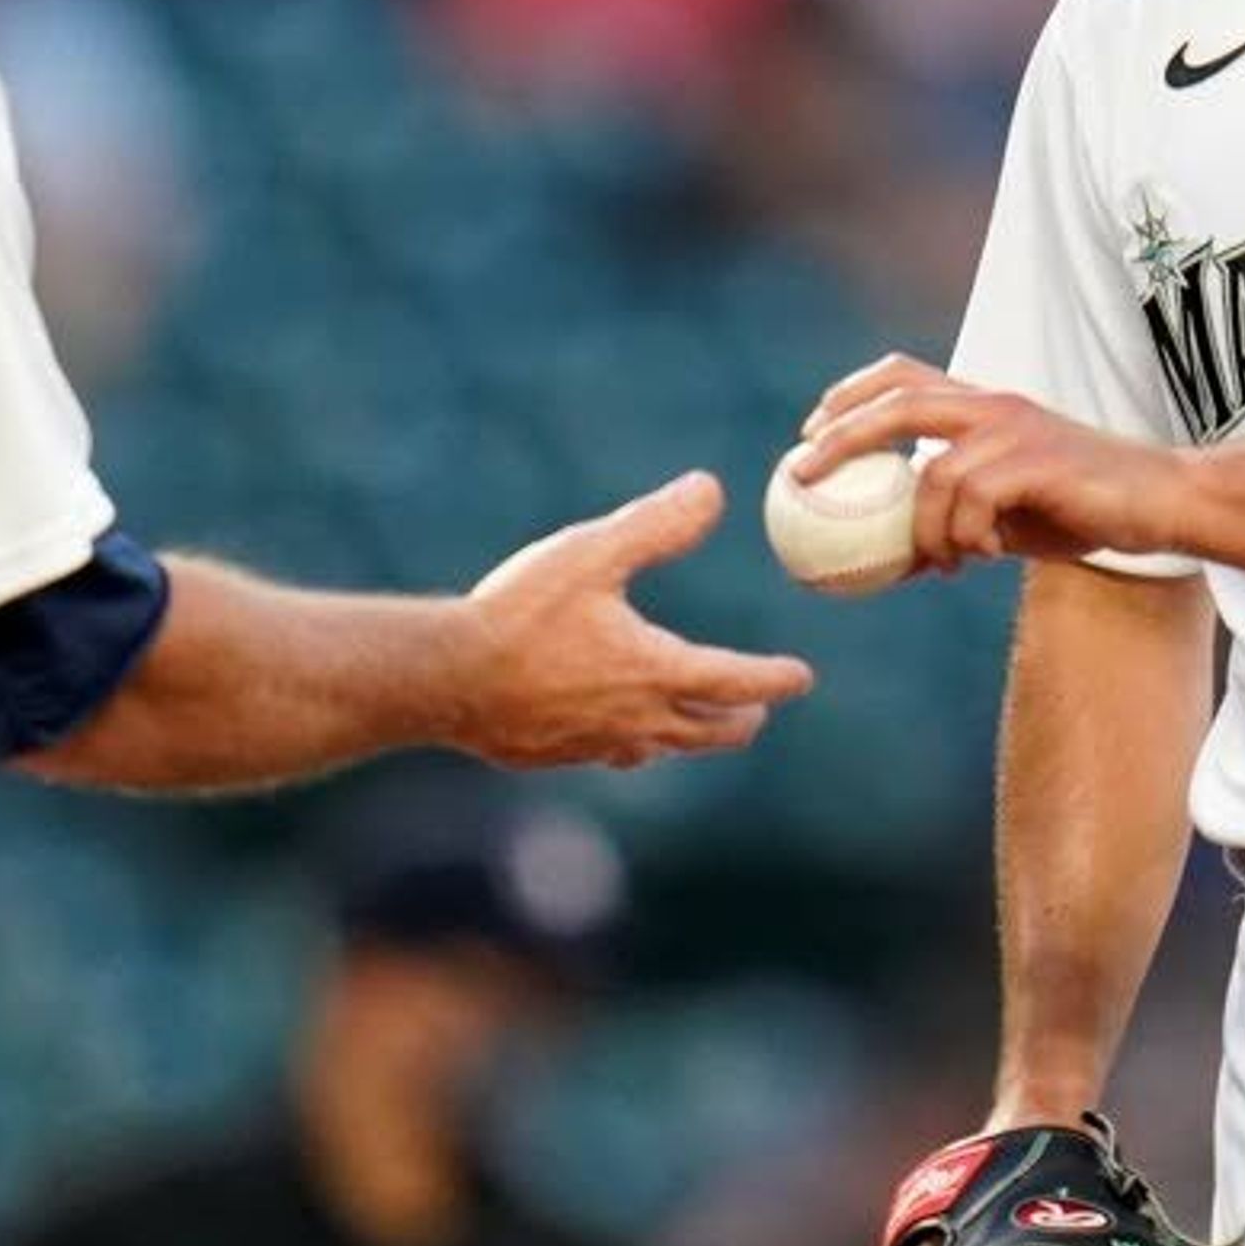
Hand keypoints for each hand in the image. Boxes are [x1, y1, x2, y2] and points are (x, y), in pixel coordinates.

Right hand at [456, 471, 813, 767]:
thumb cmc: (519, 612)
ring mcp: (593, 745)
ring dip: (687, 735)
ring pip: (660, 749)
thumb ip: (655, 524)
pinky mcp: (553, 756)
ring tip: (692, 721)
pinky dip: (630, 743)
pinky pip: (608, 755)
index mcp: (655, 672)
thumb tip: (711, 489)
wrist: (443, 678)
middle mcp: (634, 720)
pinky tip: (614, 733)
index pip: (736, 682)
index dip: (774, 678)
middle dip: (739, 718)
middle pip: (708, 731)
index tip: (801, 677)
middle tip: (757, 708)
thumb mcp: (591, 553)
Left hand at [796, 355, 1195, 571]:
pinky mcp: (1036, 462)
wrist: (1160, 501)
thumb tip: (897, 559)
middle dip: (842, 435)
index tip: (810, 430)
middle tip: (803, 474)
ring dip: (924, 529)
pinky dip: (964, 537)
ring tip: (941, 562)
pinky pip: (972, 503)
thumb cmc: (1084, 506)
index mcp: (983, 405)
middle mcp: (993, 405)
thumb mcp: (1007, 512)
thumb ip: (956, 519)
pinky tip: (981, 557)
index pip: (904, 374)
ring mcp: (1015, 430)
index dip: (851, 393)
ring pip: (934, 474)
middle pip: (898, 401)